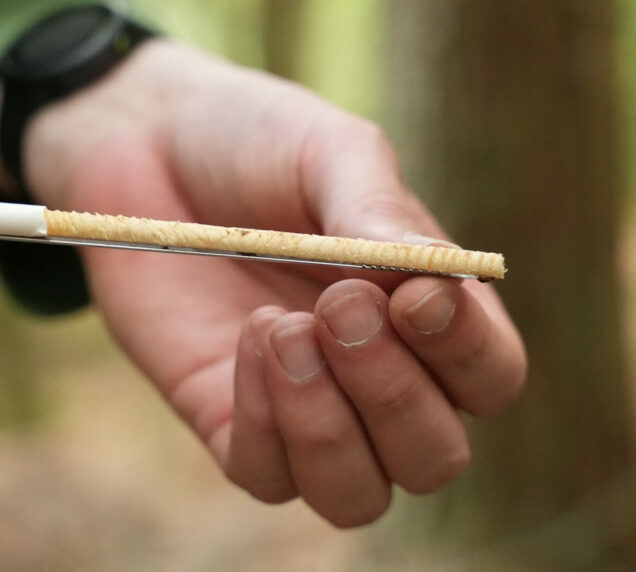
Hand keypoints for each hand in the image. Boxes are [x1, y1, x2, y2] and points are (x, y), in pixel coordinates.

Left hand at [0, 39, 525, 526]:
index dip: (467, 353)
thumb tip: (436, 283)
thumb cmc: (255, 141)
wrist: (146, 144)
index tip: (416, 298)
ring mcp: (305, 407)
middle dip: (392, 394)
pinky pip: (268, 475)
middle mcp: (376, 375)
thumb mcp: (329, 154)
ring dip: (330, 428)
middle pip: (432, 456)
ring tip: (283, 328)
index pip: (489, 376)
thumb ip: (380, 215)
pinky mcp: (230, 420)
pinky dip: (267, 424)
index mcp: (426, 310)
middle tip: (337, 305)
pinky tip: (250, 340)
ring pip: (357, 494)